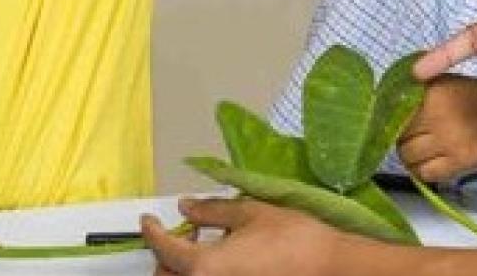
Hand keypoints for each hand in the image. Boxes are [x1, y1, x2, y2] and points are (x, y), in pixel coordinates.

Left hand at [143, 197, 342, 275]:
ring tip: (198, 249)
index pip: (164, 250)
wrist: (328, 267)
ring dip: (182, 269)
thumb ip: (212, 212)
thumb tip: (187, 208)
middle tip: (179, 235)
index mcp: (205, 266)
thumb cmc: (292, 238)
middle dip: (165, 256)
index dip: (152, 232)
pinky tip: (219, 261)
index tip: (148, 221)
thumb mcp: (250, 214)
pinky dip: (202, 274)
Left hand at [397, 75, 476, 181]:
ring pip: (409, 158)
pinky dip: (422, 170)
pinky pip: (426, 174)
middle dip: (401, 139)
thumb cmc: (468, 96)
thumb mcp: (442, 81)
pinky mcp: (461, 162)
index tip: (392, 122)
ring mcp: (451, 142)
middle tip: (410, 136)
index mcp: (434, 94)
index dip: (391, 120)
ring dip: (409, 156)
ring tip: (418, 149)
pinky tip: (428, 161)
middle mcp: (441, 118)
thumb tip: (382, 99)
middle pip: (400, 138)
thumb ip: (414, 88)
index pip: (395, 115)